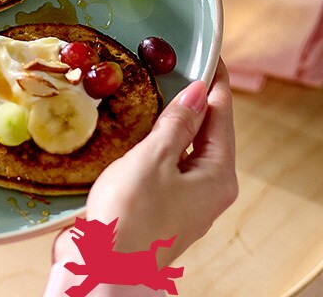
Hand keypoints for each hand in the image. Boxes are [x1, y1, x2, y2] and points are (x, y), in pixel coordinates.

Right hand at [58, 60, 237, 266]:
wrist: (101, 267)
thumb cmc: (130, 214)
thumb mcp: (153, 159)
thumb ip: (176, 124)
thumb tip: (197, 92)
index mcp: (218, 177)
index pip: (221, 116)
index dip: (213, 83)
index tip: (206, 54)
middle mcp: (207, 192)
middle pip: (205, 135)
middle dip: (190, 103)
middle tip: (174, 68)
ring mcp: (182, 204)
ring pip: (180, 153)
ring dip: (167, 126)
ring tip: (151, 93)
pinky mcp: (156, 211)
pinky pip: (161, 170)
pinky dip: (151, 148)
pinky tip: (133, 134)